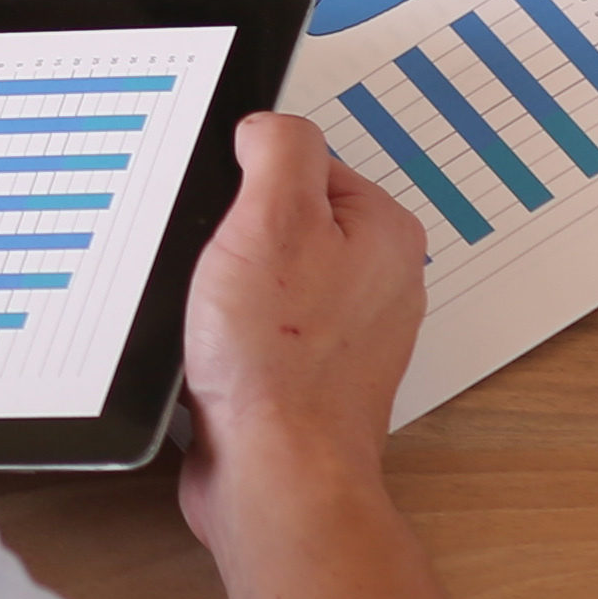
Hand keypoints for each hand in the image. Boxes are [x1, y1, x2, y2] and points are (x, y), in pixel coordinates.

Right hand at [173, 111, 431, 553]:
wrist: (275, 472)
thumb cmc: (279, 362)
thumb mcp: (269, 218)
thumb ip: (277, 149)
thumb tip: (265, 126)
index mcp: (382, 232)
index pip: (304, 162)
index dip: (249, 179)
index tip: (228, 209)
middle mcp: (377, 282)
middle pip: (282, 219)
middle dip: (234, 238)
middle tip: (218, 265)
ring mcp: (346, 334)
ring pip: (264, 276)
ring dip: (226, 290)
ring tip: (217, 314)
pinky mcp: (309, 375)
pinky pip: (258, 330)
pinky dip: (227, 336)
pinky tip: (215, 352)